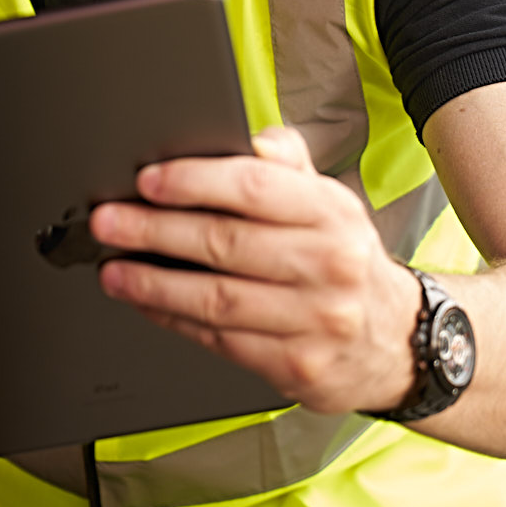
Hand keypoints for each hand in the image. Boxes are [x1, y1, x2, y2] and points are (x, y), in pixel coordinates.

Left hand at [89, 125, 421, 415]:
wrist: (397, 339)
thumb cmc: (341, 257)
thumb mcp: (328, 201)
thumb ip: (286, 164)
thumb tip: (252, 140)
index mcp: (331, 213)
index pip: (254, 188)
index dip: (193, 182)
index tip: (146, 181)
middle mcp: (328, 265)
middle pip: (225, 244)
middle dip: (155, 231)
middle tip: (108, 223)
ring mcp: (316, 321)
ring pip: (217, 299)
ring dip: (154, 284)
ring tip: (113, 270)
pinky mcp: (298, 366)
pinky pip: (221, 340)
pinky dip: (175, 320)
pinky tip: (146, 303)